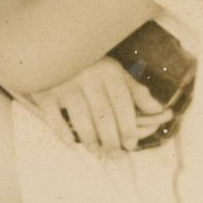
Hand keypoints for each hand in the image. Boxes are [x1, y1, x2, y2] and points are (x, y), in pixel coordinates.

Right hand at [27, 59, 168, 153]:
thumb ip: (135, 91)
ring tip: (96, 151)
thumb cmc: (87, 64)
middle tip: (115, 154)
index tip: (131, 144)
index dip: (128, 125)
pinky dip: (61, 130)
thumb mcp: (114, 72)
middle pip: (102, 113)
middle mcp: (87, 76)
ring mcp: (64, 84)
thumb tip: (158, 109)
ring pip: (80, 116)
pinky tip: (70, 141)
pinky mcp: (44, 91)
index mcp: (107, 72)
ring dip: (89, 137)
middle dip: (111, 137)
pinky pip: (53, 115)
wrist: (48, 48)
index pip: (122, 102)